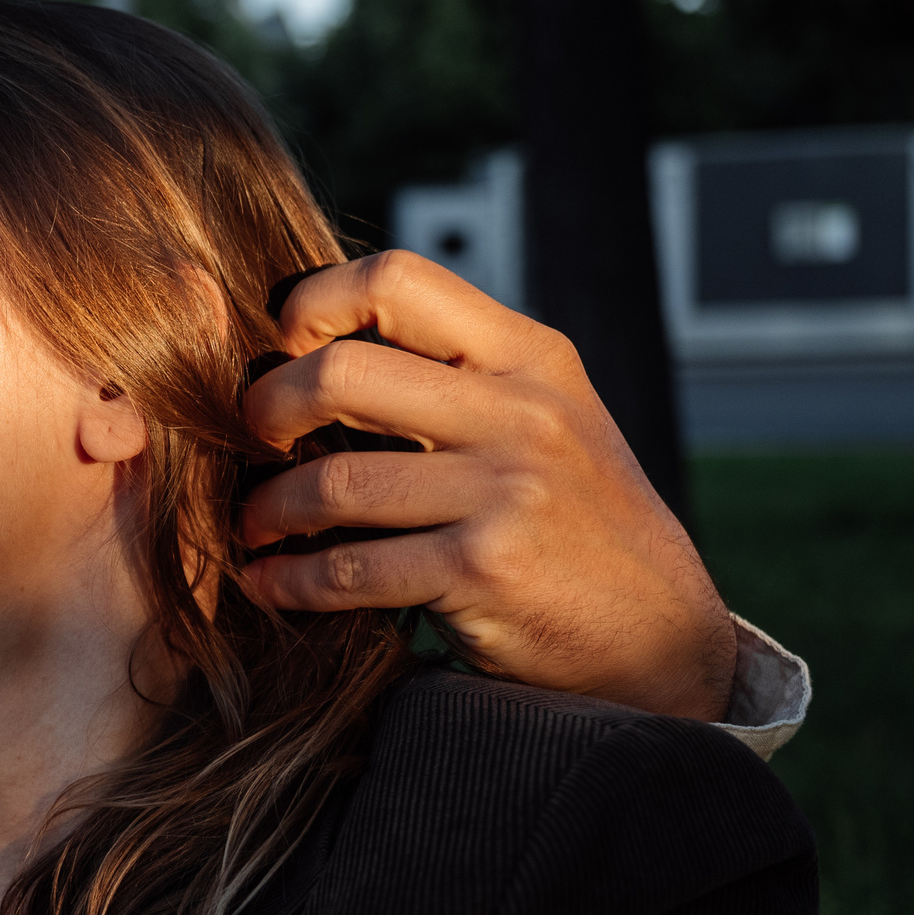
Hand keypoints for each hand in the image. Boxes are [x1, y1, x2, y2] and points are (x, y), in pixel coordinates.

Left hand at [237, 251, 736, 723]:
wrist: (663, 636)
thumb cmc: (578, 524)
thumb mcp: (545, 420)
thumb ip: (456, 378)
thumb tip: (312, 347)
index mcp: (530, 357)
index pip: (396, 279)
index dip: (312, 303)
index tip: (280, 350)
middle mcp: (521, 412)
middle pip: (340, 371)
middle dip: (266, 410)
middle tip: (250, 440)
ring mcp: (507, 491)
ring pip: (333, 482)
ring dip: (267, 510)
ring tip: (252, 525)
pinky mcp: (485, 570)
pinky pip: (350, 570)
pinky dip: (291, 582)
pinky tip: (270, 583)